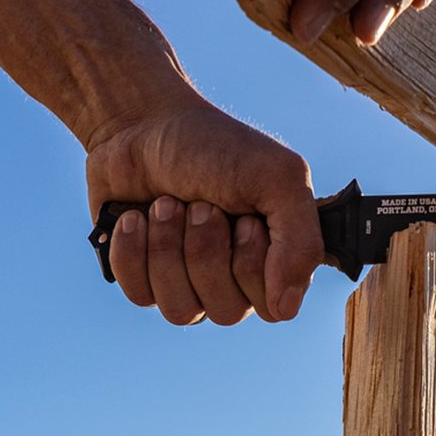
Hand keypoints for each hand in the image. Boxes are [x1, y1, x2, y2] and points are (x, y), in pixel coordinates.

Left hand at [86, 94, 322, 324]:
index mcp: (273, 262)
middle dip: (205, 248)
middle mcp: (233, 283)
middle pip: (225, 311)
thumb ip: (301, 243)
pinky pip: (140, 296)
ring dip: (168, 247)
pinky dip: (133, 250)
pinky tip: (135, 217)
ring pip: (181, 310)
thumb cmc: (215, 147)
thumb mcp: (277, 177)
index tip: (243, 215)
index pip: (270, 305)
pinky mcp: (143, 281)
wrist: (143, 124)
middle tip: (200, 203)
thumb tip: (286, 309)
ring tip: (165, 204)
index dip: (250, 260)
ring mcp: (186, 286)